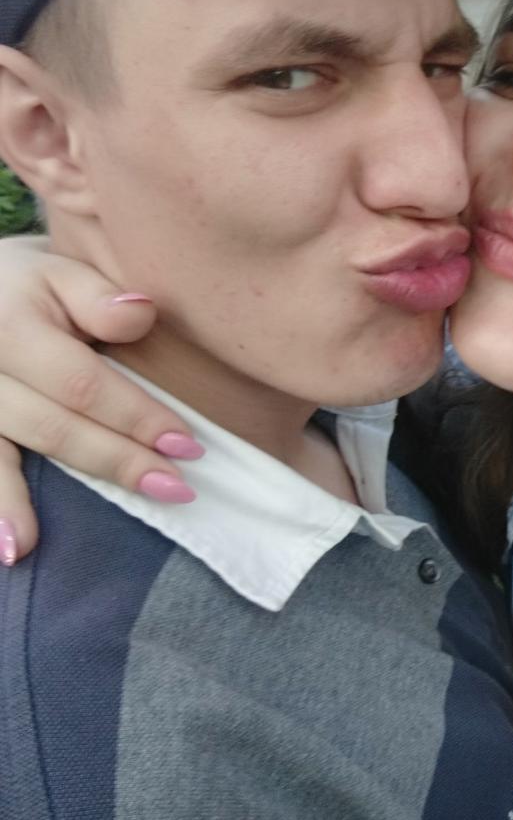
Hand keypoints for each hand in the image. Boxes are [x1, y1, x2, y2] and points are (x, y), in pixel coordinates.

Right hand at [0, 237, 198, 562]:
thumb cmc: (29, 288)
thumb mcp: (62, 273)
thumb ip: (98, 297)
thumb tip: (139, 315)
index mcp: (12, 324)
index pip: (82, 383)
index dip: (135, 417)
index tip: (188, 445)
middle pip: (51, 426)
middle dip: (115, 461)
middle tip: (175, 489)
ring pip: (2, 454)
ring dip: (23, 504)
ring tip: (37, 545)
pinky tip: (11, 547)